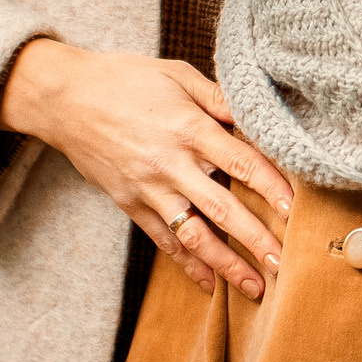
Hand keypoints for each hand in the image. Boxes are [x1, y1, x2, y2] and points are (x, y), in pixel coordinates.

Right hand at [0, 39, 294, 299]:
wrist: (64, 98)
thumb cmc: (124, 78)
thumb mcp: (175, 73)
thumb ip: (217, 96)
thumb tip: (256, 112)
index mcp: (187, 127)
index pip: (241, 162)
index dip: (272, 187)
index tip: (298, 210)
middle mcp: (170, 164)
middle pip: (223, 209)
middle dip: (258, 240)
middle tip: (288, 266)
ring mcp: (149, 189)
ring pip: (194, 235)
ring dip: (226, 264)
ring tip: (256, 288)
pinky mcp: (131, 204)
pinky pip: (163, 241)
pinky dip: (187, 265)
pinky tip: (209, 284)